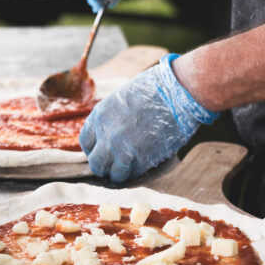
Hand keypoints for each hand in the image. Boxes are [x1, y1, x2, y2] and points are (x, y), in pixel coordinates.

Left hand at [80, 54, 218, 181]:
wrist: (178, 92)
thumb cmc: (154, 89)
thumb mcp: (122, 98)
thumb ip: (110, 118)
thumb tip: (106, 134)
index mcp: (100, 115)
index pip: (86, 142)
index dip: (95, 149)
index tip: (103, 150)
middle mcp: (107, 134)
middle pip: (96, 163)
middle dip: (105, 165)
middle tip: (116, 163)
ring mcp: (123, 149)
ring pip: (114, 175)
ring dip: (122, 172)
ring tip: (133, 165)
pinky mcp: (142, 159)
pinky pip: (134, 174)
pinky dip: (138, 171)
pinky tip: (146, 160)